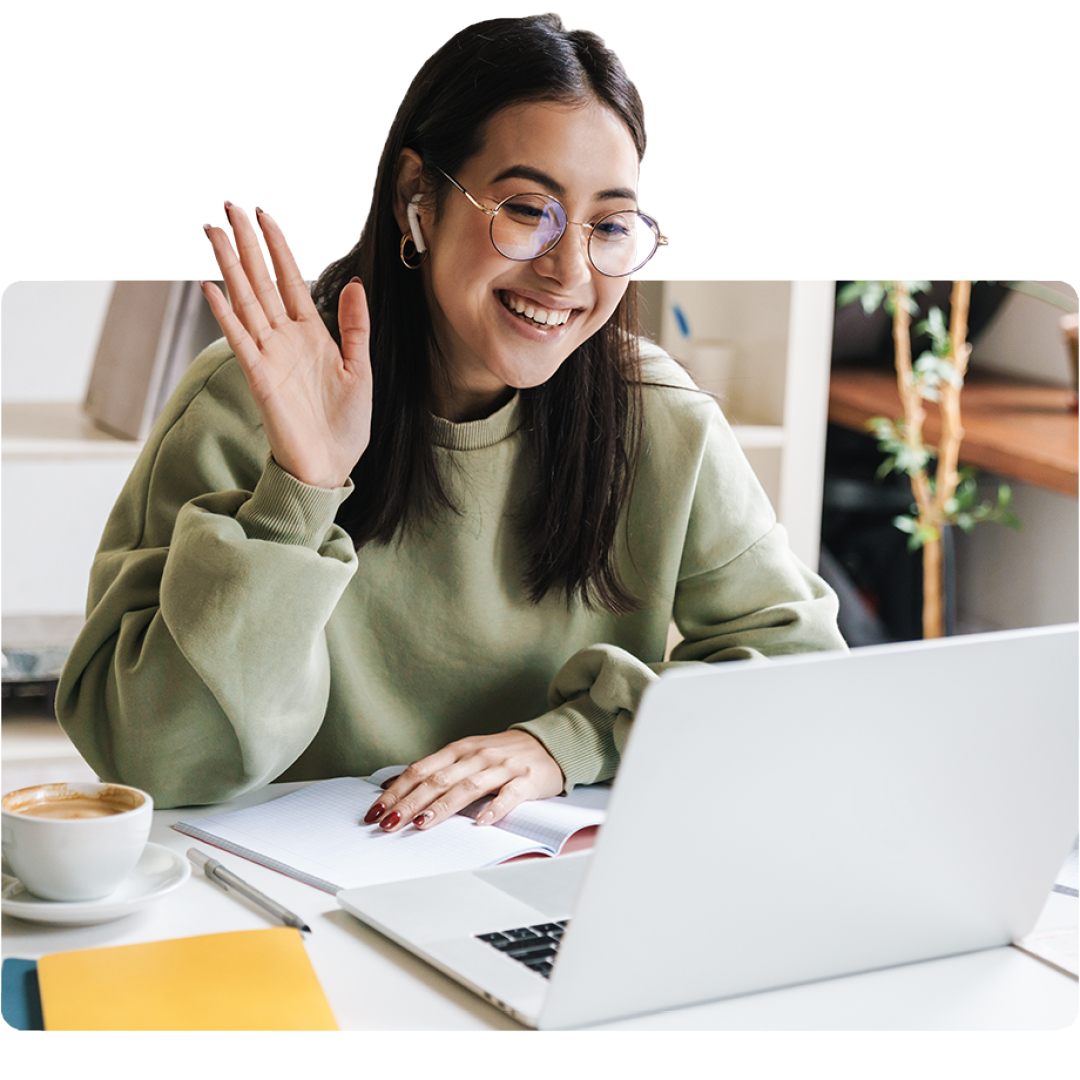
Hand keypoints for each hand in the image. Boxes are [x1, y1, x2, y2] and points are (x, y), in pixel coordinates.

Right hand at [201, 203, 371, 489]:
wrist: (331, 466)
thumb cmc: (345, 425)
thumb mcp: (360, 369)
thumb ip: (355, 327)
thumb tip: (355, 284)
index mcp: (311, 335)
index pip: (290, 280)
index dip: (278, 247)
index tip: (264, 215)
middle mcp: (285, 339)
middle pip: (260, 282)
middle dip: (246, 244)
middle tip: (227, 206)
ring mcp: (269, 356)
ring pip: (245, 301)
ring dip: (229, 266)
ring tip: (213, 232)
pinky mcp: (259, 378)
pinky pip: (240, 340)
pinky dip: (225, 314)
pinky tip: (211, 287)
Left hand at [364, 731, 564, 831]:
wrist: (549, 743)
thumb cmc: (502, 754)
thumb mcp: (466, 755)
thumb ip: (435, 769)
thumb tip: (393, 784)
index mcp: (459, 750)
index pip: (421, 770)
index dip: (396, 791)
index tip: (376, 811)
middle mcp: (477, 756)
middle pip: (438, 780)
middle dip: (409, 803)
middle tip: (388, 824)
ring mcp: (502, 767)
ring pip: (467, 787)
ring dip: (442, 806)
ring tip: (421, 823)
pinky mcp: (526, 780)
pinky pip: (509, 796)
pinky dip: (494, 809)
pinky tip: (480, 822)